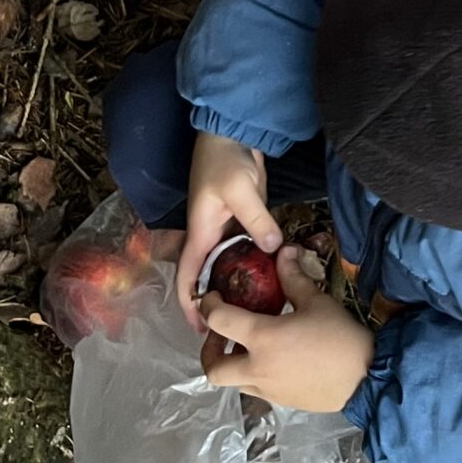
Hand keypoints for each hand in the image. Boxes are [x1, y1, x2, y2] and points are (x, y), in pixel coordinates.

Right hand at [179, 132, 281, 333]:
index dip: (189, 304)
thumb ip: (257, 220)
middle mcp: (209, 236)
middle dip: (215, 303)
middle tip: (234, 330)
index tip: (200, 330)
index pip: (187, 276)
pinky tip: (270, 278)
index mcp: (200, 233)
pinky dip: (252, 265)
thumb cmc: (226, 160)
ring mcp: (226, 228)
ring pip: (227, 265)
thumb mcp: (241, 190)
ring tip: (254, 310)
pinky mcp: (242, 220)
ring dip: (235, 285)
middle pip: (206, 276)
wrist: (232, 132)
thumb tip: (274, 249)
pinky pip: (244, 249)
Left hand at [202, 249, 375, 412]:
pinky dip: (253, 376)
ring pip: (232, 382)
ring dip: (231, 364)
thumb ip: (293, 278)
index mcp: (262, 338)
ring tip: (247, 347)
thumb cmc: (340, 336)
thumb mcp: (316, 301)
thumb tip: (284, 252)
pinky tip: (273, 361)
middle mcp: (256, 368)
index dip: (208, 306)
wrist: (365, 377)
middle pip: (213, 368)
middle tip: (221, 334)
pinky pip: (255, 390)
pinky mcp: (281, 402)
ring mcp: (267, 390)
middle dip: (209, 349)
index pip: (218, 321)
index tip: (212, 297)